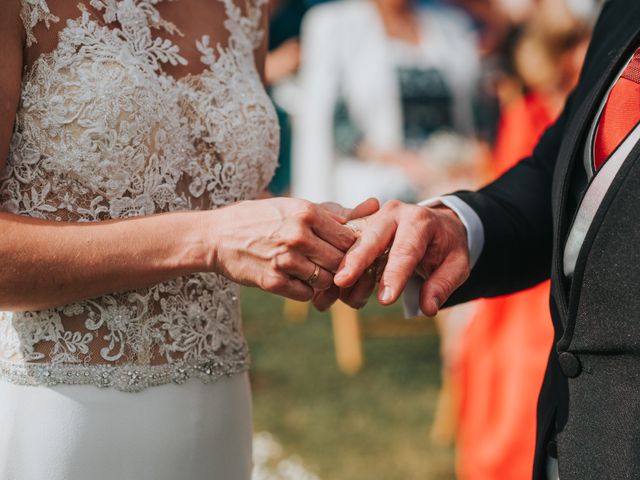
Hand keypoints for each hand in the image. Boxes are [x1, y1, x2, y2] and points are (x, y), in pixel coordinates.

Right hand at [211, 198, 376, 301]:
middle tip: (333, 268)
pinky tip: (296, 280)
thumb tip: (373, 205)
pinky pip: (306, 294)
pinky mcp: (273, 282)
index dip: (352, 249)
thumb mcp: (293, 206)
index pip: (349, 238)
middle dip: (340, 268)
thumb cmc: (259, 219)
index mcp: (305, 212)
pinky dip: (306, 291)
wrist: (216, 237)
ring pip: (326, 280)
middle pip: (341, 261)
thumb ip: (332, 212)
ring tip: (312, 273)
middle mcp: (297, 235)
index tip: (347, 254)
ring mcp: (285, 260)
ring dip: (324, 281)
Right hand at [332, 200, 469, 316]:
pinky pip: (346, 245)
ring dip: (345, 268)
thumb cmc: (446, 247)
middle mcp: (393, 213)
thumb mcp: (457, 265)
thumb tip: (427, 308)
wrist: (437, 224)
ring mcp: (374, 218)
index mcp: (419, 220)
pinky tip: (332, 285)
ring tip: (340, 292)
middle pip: (371, 239)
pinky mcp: (361, 226)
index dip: (394, 276)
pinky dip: (339, 265)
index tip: (386, 300)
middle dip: (356, 261)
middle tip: (341, 282)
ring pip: (353, 243)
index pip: (405, 250)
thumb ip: (443, 285)